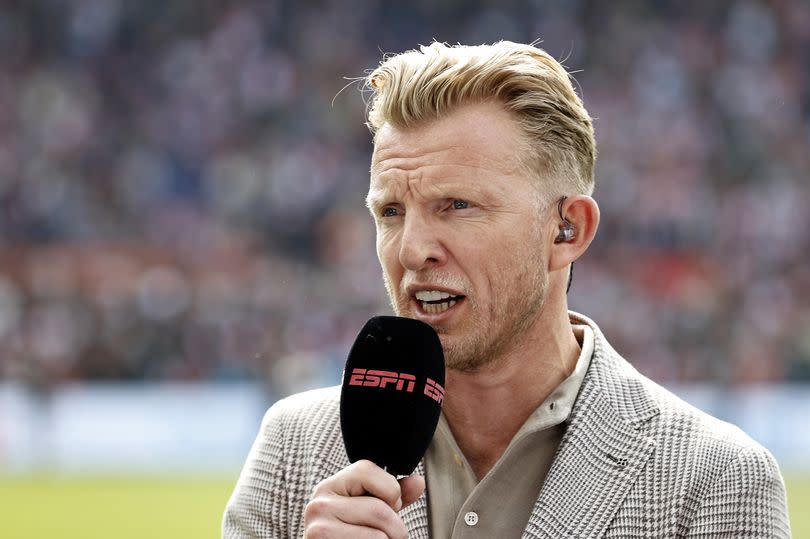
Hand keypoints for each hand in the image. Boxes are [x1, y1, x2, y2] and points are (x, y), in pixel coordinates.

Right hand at [303, 460, 424, 538]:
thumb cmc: (348, 534)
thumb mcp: (367, 508)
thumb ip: (391, 494)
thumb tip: (418, 482)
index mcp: (330, 486)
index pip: (367, 470)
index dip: (390, 491)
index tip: (387, 507)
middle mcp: (320, 504)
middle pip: (380, 510)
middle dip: (395, 527)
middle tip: (387, 534)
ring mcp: (320, 529)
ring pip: (379, 535)